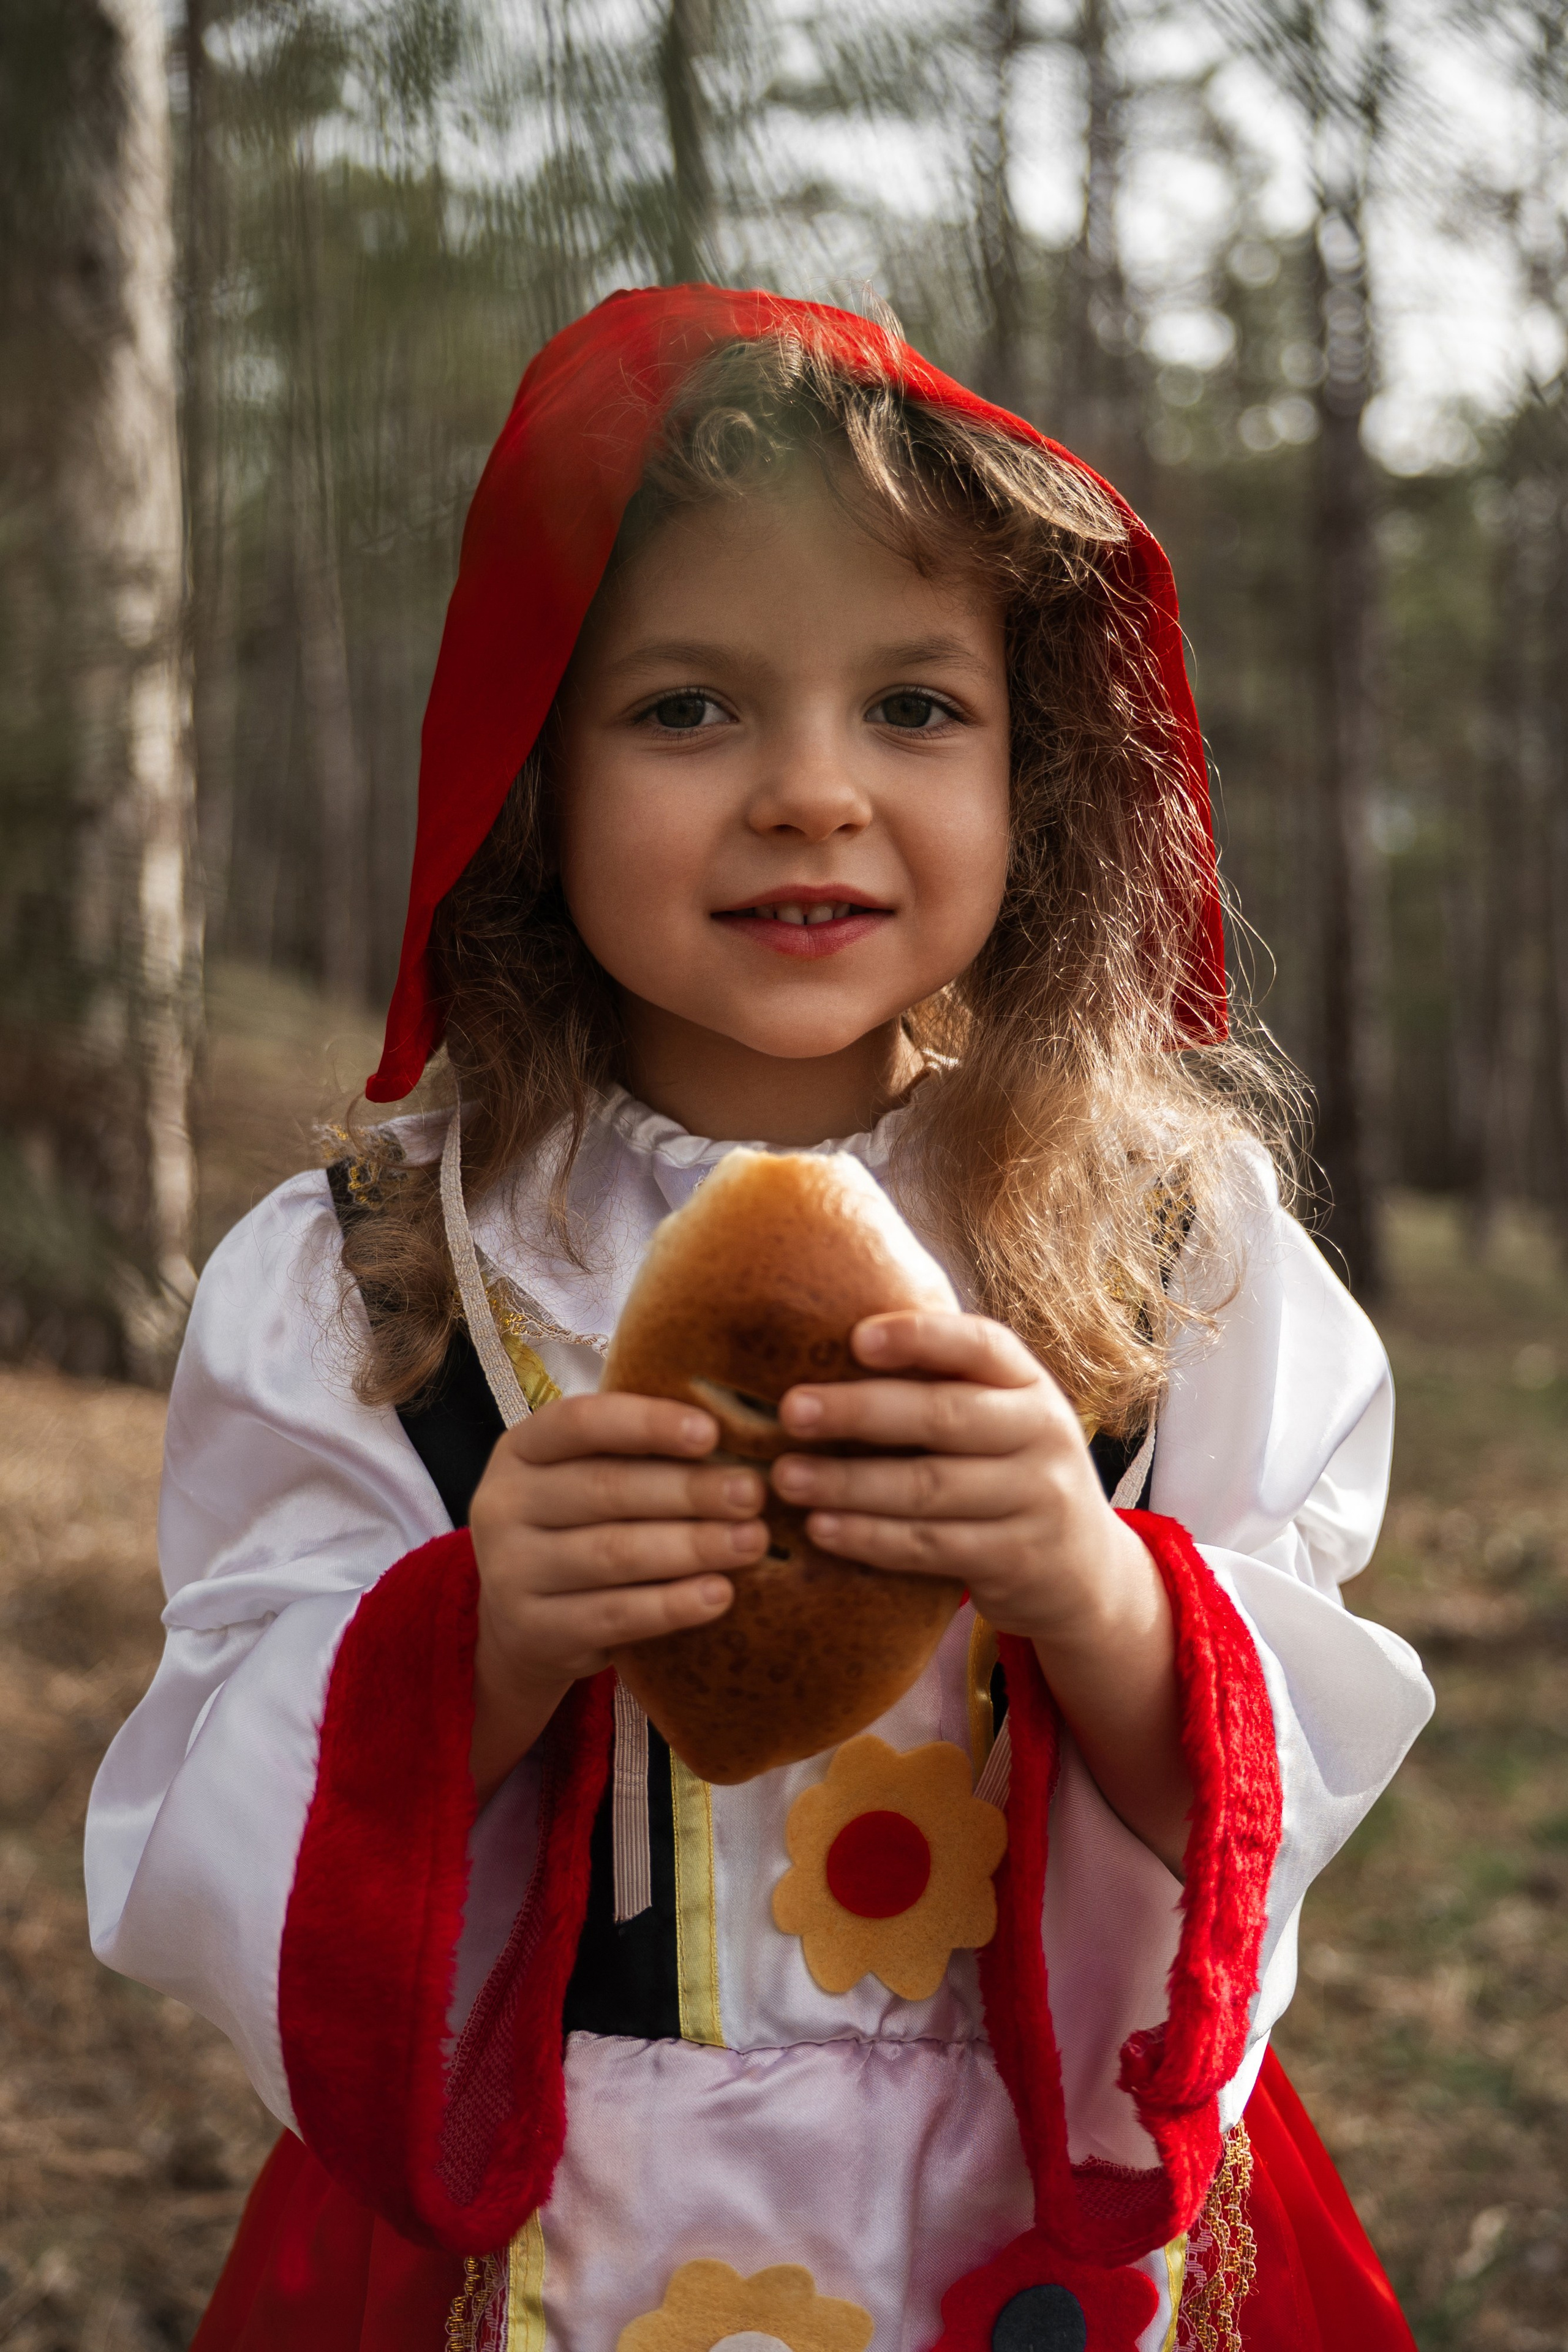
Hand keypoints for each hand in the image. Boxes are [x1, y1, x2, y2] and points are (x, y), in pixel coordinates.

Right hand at [466, 1394, 765, 1802]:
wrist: (520, 1625)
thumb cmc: (575, 1529)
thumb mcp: (583, 1477)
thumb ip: (637, 1453)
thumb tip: (737, 1436)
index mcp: (520, 1449)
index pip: (580, 1422)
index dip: (647, 1423)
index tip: (711, 1433)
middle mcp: (503, 1505)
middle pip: (606, 1489)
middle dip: (689, 1490)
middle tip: (753, 1494)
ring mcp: (512, 1572)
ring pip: (613, 1554)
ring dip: (691, 1546)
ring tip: (751, 1542)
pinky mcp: (536, 1631)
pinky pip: (615, 1615)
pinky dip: (673, 1605)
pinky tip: (719, 1594)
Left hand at [770, 1312, 1192, 1871]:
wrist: (1086, 1572)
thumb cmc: (1011, 1474)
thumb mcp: (1002, 1420)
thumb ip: (944, 1387)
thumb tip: (832, 1350)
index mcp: (1031, 1384)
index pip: (981, 1345)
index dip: (920, 1336)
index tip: (855, 1337)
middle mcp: (1043, 1434)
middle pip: (945, 1416)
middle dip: (860, 1411)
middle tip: (790, 1411)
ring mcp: (1037, 1501)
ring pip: (929, 1488)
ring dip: (849, 1483)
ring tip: (785, 1477)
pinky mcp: (1018, 1560)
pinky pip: (930, 1546)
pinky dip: (869, 1537)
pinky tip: (820, 1529)